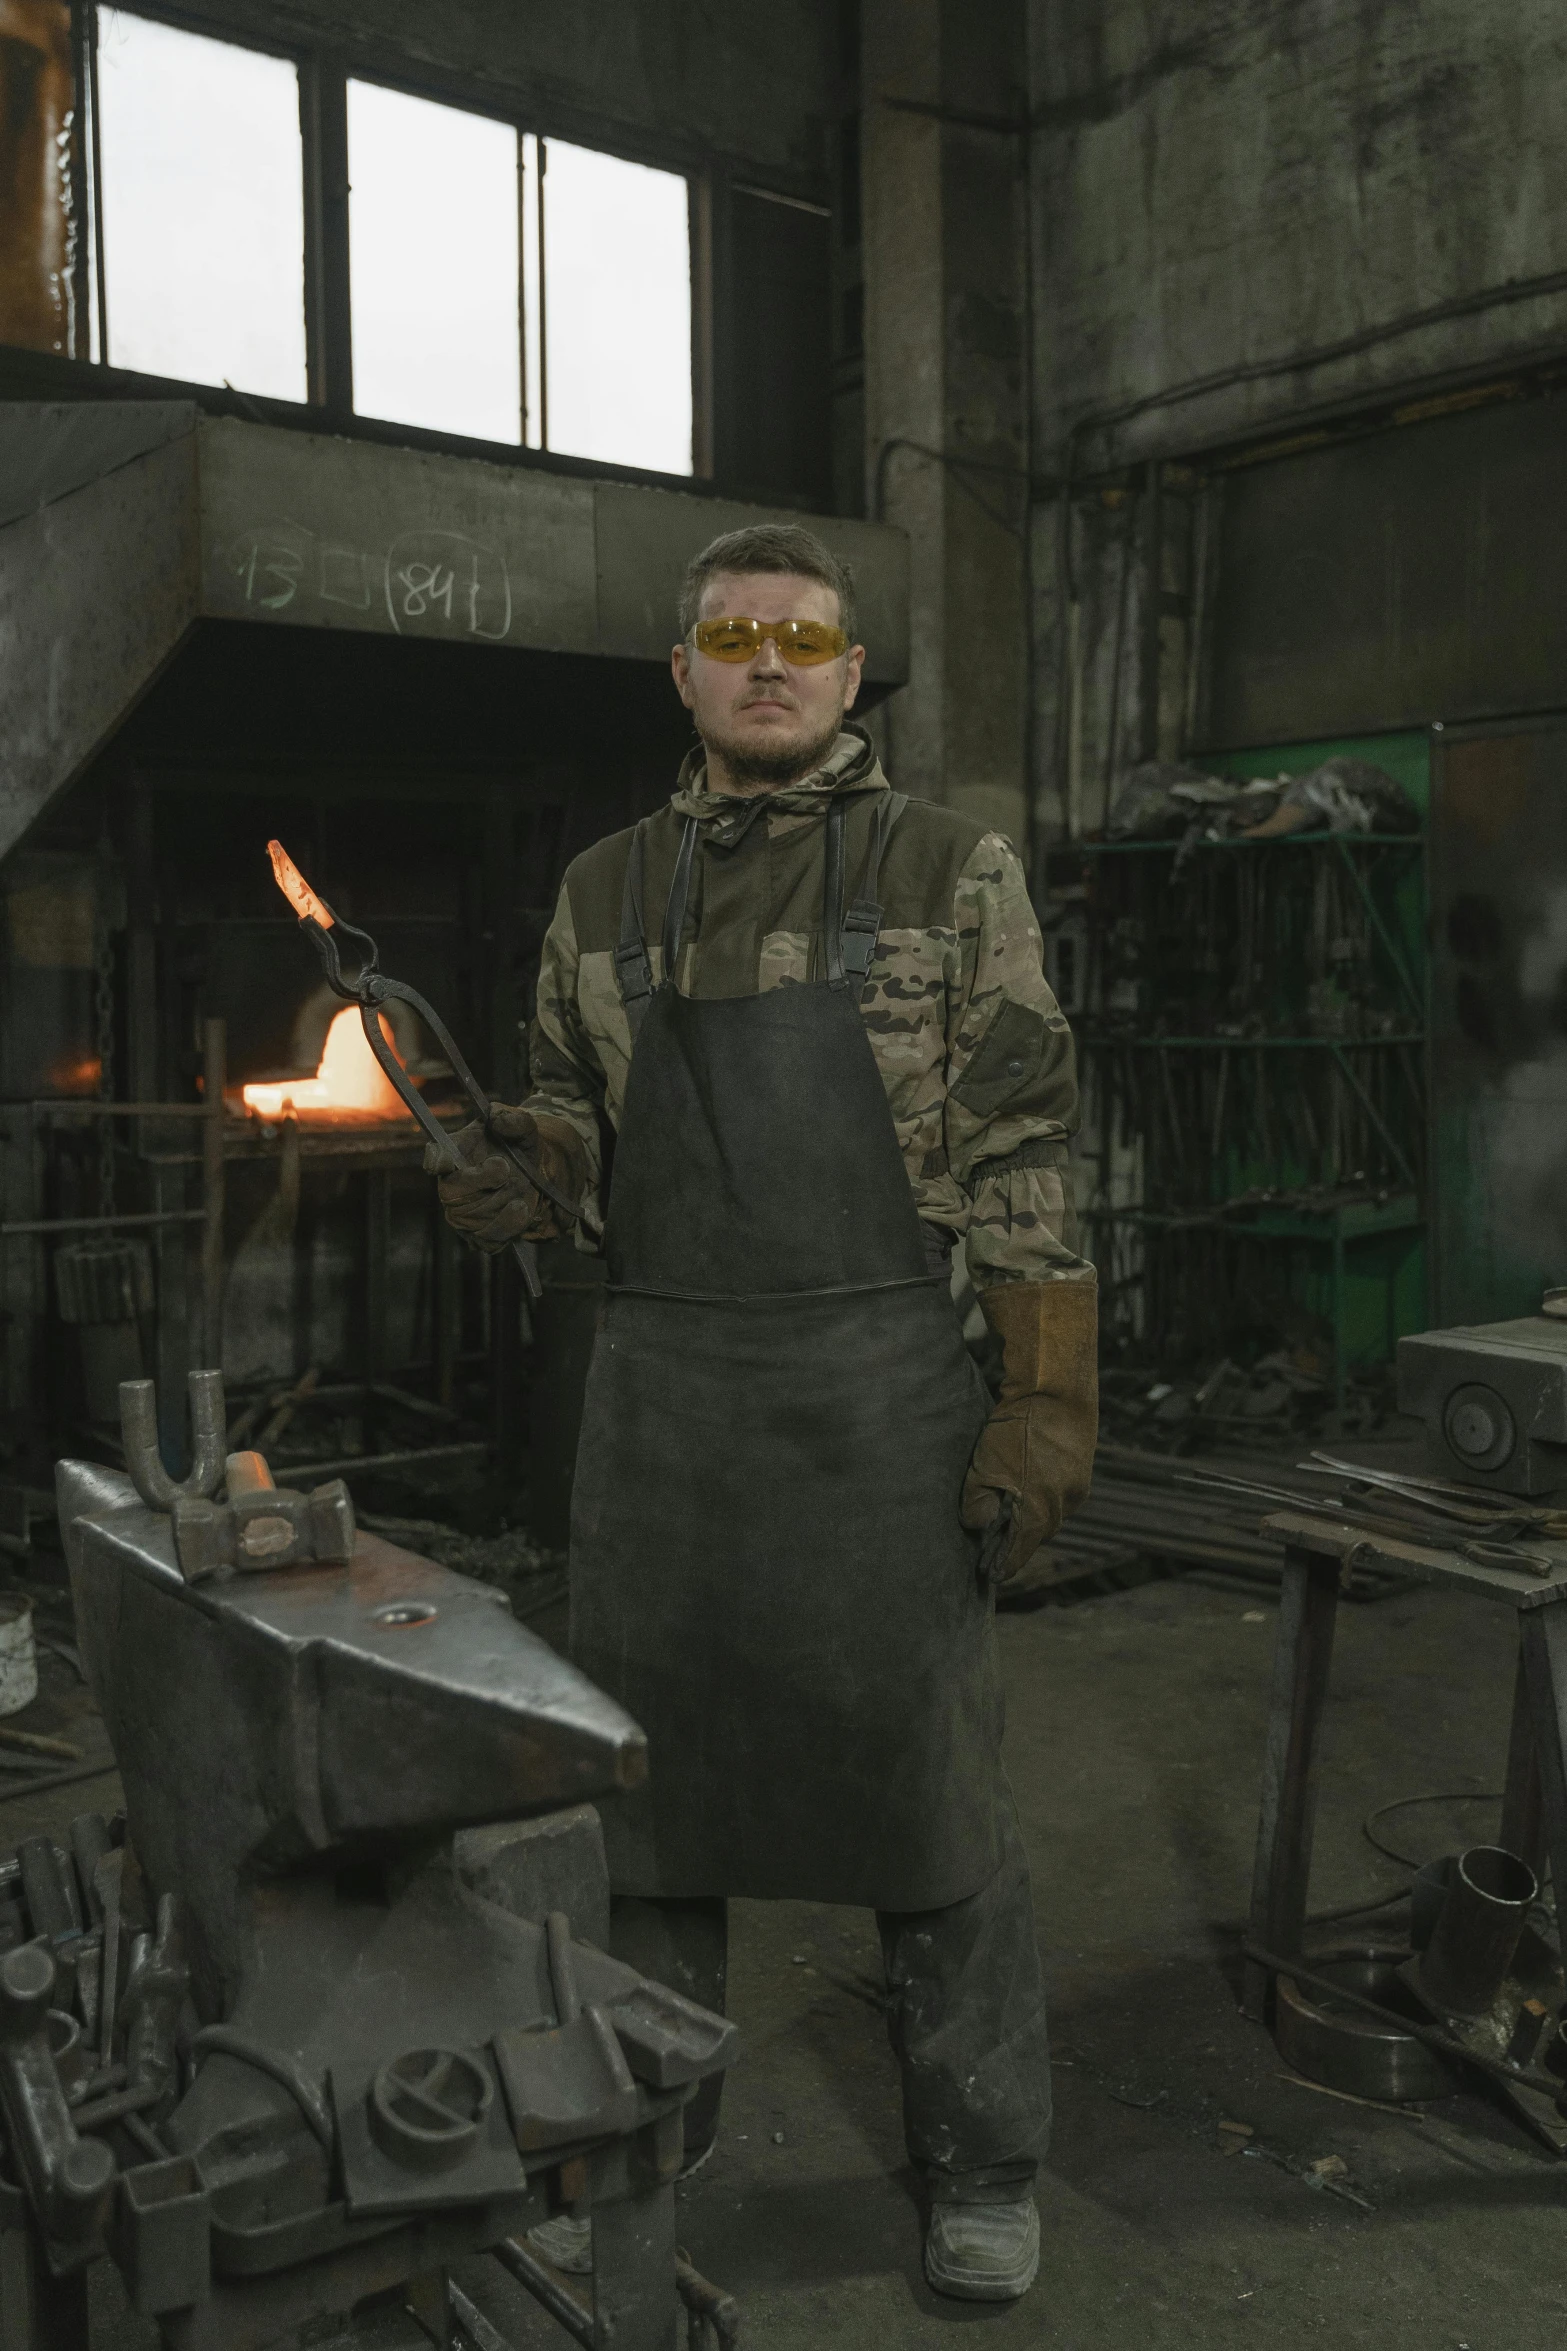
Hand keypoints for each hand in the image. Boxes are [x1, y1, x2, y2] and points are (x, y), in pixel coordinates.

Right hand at [424, 1109, 545, 1253]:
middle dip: (479, 1181)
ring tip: (520, 1197)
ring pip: (471, 1218)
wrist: (538, 1174)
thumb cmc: (519, 1147)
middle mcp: (453, 1186)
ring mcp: (464, 1214)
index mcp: (455, 1154)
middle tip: (504, 1169)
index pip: (435, 1158)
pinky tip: (521, 1211)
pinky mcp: (481, 1235)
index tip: (445, 1161)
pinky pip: (487, 1240)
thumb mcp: (523, 1128)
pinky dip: (506, 1227)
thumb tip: (498, 1118)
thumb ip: (514, 1120)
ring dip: (499, 1206)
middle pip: (451, 1192)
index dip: (437, 1160)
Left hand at [961, 1281, 1097, 1583]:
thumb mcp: (986, 1466)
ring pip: (1049, 1514)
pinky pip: (1059, 1495)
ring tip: (1010, 1520)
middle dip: (1016, 1544)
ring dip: (1030, 1519)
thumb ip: (978, 1502)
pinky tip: (1028, 1489)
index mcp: (1039, 1513)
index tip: (990, 1576)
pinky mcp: (1083, 1469)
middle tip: (993, 1550)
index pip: (1019, 1552)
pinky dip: (1042, 1498)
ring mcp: (1077, 1488)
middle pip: (1036, 1536)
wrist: (1058, 1387)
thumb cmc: (1018, 1427)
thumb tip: (975, 1526)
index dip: (1003, 1565)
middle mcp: (1063, 1507)